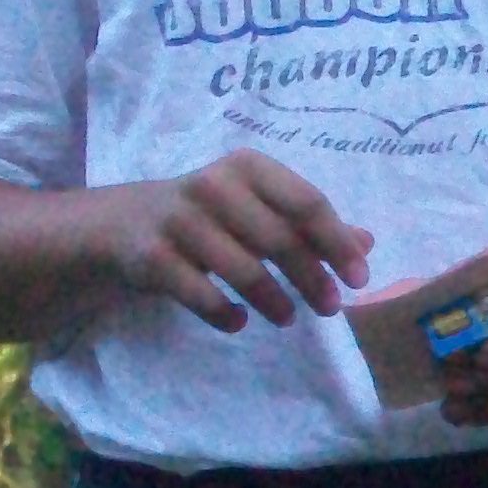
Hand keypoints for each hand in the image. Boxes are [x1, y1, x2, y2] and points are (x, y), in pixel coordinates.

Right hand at [97, 152, 372, 333]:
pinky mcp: (154, 258)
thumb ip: (306, 222)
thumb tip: (365, 244)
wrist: (122, 223)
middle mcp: (213, 185)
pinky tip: (239, 321)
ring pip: (244, 270)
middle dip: (312, 278)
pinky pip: (203, 295)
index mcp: (247, 166)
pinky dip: (226, 314)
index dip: (337, 243)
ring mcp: (180, 221)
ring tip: (287, 317)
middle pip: (279, 239)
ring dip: (274, 301)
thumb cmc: (205, 213)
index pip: (305, 203)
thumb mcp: (254, 205)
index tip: (359, 280)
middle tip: (330, 308)